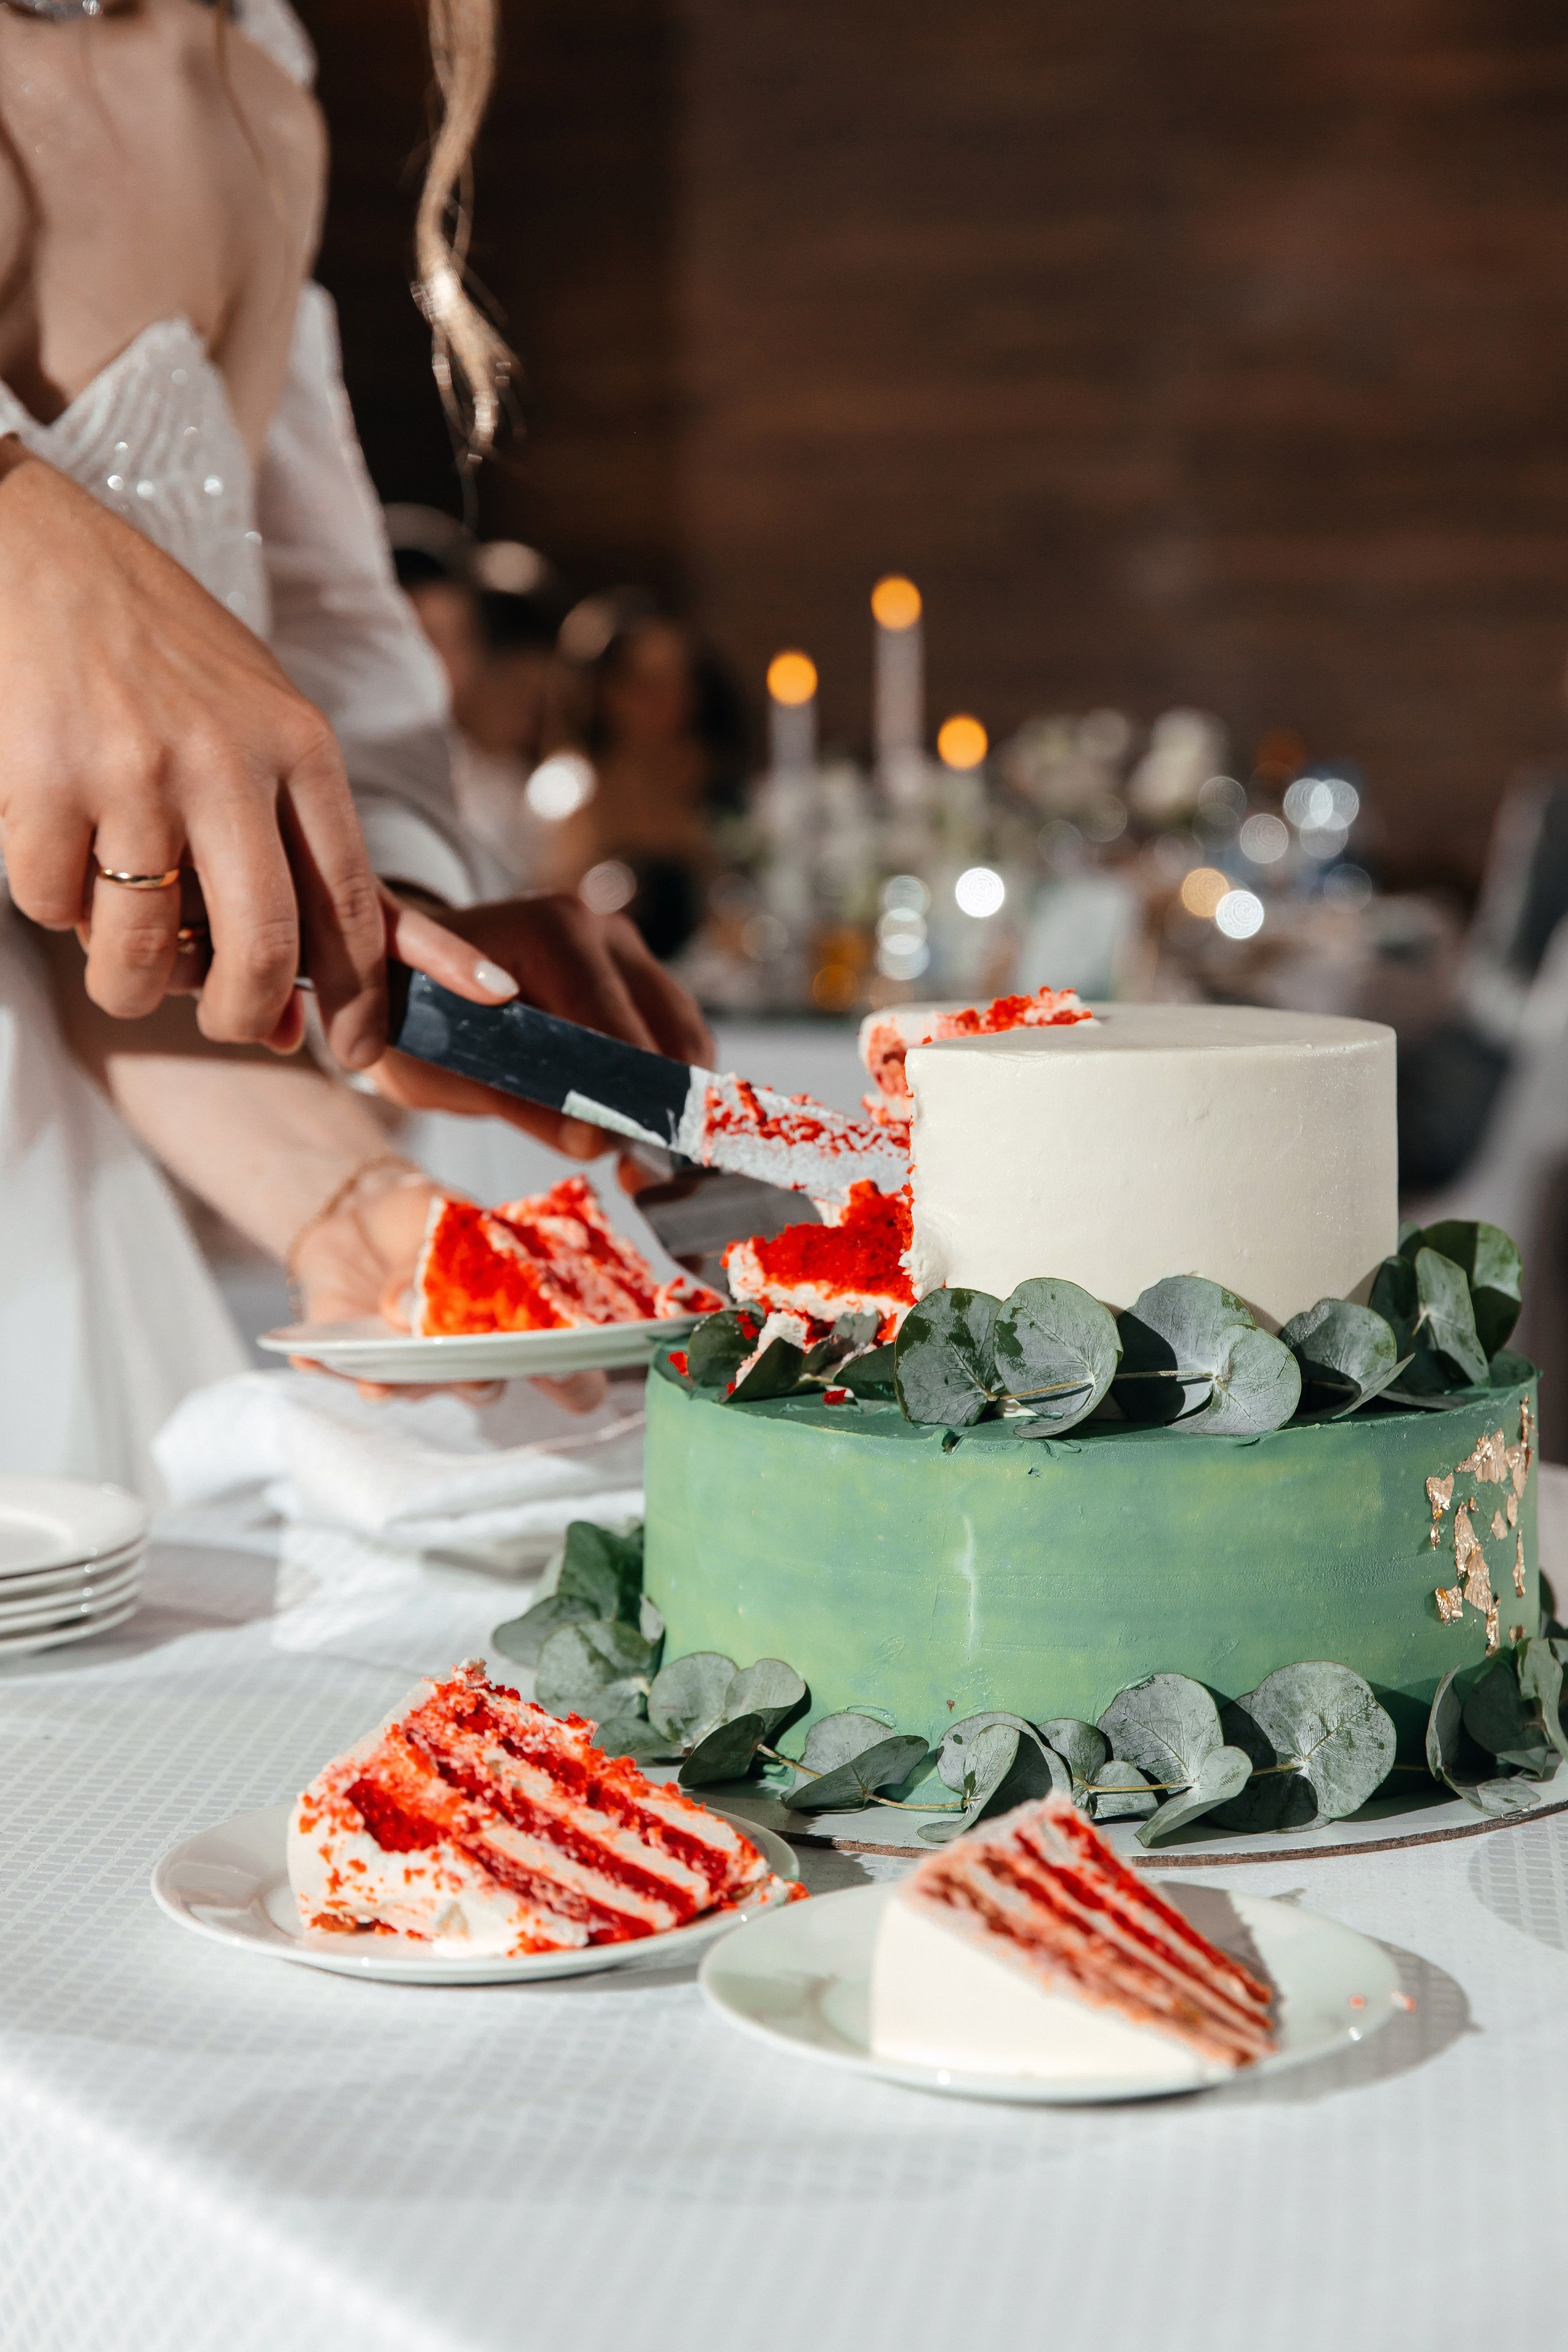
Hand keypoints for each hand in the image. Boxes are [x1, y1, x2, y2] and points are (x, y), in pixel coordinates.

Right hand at [0, 453, 387, 1066]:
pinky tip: (61, 853)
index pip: (354, 905)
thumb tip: (293, 1019)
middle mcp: (230, 761)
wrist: (37, 548)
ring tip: (123, 950)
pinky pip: (54, 906)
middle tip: (231, 1023)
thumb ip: (290, 861)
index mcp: (301, 747)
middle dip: (245, 1015)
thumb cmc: (162, 654)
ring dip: (130, 981)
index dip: (363, 999)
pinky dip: (55, 908)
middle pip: (264, 948)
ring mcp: (136, 771)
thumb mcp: (263, 726)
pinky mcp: (43, 779)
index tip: (359, 1055)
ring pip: (145, 950)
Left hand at [288, 1160, 605, 1413]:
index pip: (566, 1371)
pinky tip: (311, 1357)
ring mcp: (416, 1369)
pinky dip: (328, 1368)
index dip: (574, 1380)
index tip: (564, 1368)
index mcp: (515, 1321)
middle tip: (461, 1359)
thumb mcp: (438, 1217)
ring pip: (417, 1392)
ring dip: (399, 1384)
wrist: (357, 1212)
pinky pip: (345, 1377)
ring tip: (379, 1374)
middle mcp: (471, 1357)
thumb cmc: (422, 1217)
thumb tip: (406, 1308)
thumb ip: (430, 1258)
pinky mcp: (358, 1365)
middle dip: (473, 1378)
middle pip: (485, 1388)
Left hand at [368, 892, 716, 1154]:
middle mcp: (596, 926)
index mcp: (548, 933)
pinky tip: (634, 1123)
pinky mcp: (634, 970)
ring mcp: (621, 944)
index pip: (612, 1020)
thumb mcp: (446, 1069)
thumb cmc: (416, 1016)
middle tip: (639, 1168)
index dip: (628, 1091)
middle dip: (659, 1101)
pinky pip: (674, 1030)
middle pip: (666, 1025)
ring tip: (637, 1155)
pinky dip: (665, 1079)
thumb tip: (596, 1141)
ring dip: (669, 1094)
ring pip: (683, 1030)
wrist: (405, 969)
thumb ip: (518, 1102)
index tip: (630, 1151)